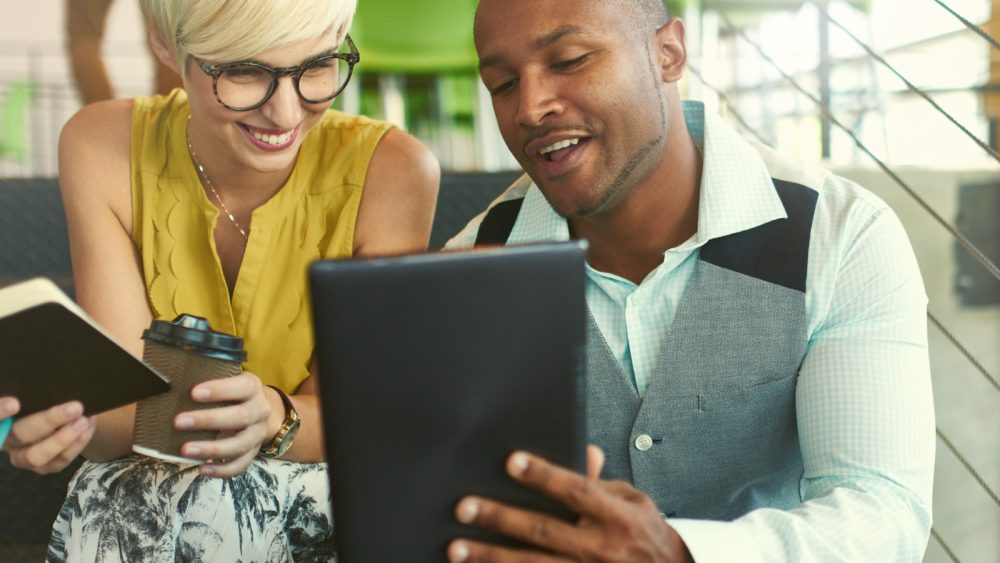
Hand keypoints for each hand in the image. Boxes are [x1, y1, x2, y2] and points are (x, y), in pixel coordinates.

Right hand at [2, 399, 96, 474]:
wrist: (66, 416)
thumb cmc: (47, 399)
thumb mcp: (39, 395)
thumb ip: (35, 393)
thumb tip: (49, 377)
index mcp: (3, 420)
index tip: (15, 403)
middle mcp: (7, 440)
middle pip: (19, 434)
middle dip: (48, 420)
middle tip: (75, 407)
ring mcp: (23, 456)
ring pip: (35, 456)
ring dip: (63, 439)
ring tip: (83, 421)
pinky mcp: (43, 467)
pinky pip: (59, 461)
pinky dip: (78, 443)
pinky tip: (90, 425)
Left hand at [173, 371, 272, 477]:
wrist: (258, 407)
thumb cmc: (231, 391)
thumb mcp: (226, 378)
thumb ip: (205, 378)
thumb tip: (165, 380)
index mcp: (252, 387)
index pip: (241, 387)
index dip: (219, 390)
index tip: (193, 393)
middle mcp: (260, 410)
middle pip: (240, 417)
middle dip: (208, 420)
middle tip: (178, 422)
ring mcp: (258, 433)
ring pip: (240, 445)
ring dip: (212, 449)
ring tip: (185, 450)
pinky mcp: (253, 452)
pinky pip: (240, 465)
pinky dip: (221, 470)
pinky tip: (201, 469)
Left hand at [448, 445, 693, 562]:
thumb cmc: (645, 537)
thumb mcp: (634, 502)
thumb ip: (600, 482)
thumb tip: (585, 451)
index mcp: (616, 517)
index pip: (575, 491)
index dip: (544, 475)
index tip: (512, 461)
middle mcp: (600, 548)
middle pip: (542, 530)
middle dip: (500, 518)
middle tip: (464, 507)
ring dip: (490, 557)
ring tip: (456, 548)